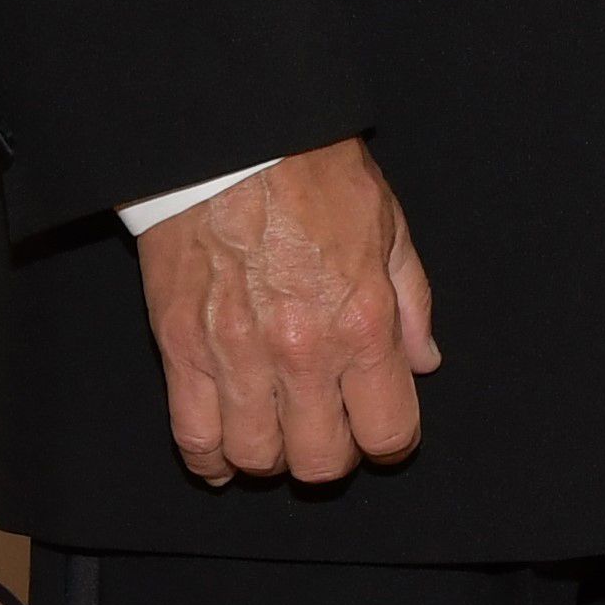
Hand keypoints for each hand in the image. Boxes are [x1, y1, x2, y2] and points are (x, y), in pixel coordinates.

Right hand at [133, 134, 441, 485]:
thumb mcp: (390, 225)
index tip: (385, 433)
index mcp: (363, 322)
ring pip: (256, 459)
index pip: (387, 429)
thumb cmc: (314, 173)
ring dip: (274, 457)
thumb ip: (411, 303)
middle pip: (320, 461)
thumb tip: (423, 364)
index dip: (392, 443)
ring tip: (280, 431)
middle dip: (334, 457)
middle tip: (333, 431)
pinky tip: (226, 450)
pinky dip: (211, 458)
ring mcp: (237, 358)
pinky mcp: (181, 353)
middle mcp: (302, 353)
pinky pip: (192, 439)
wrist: (232, 142)